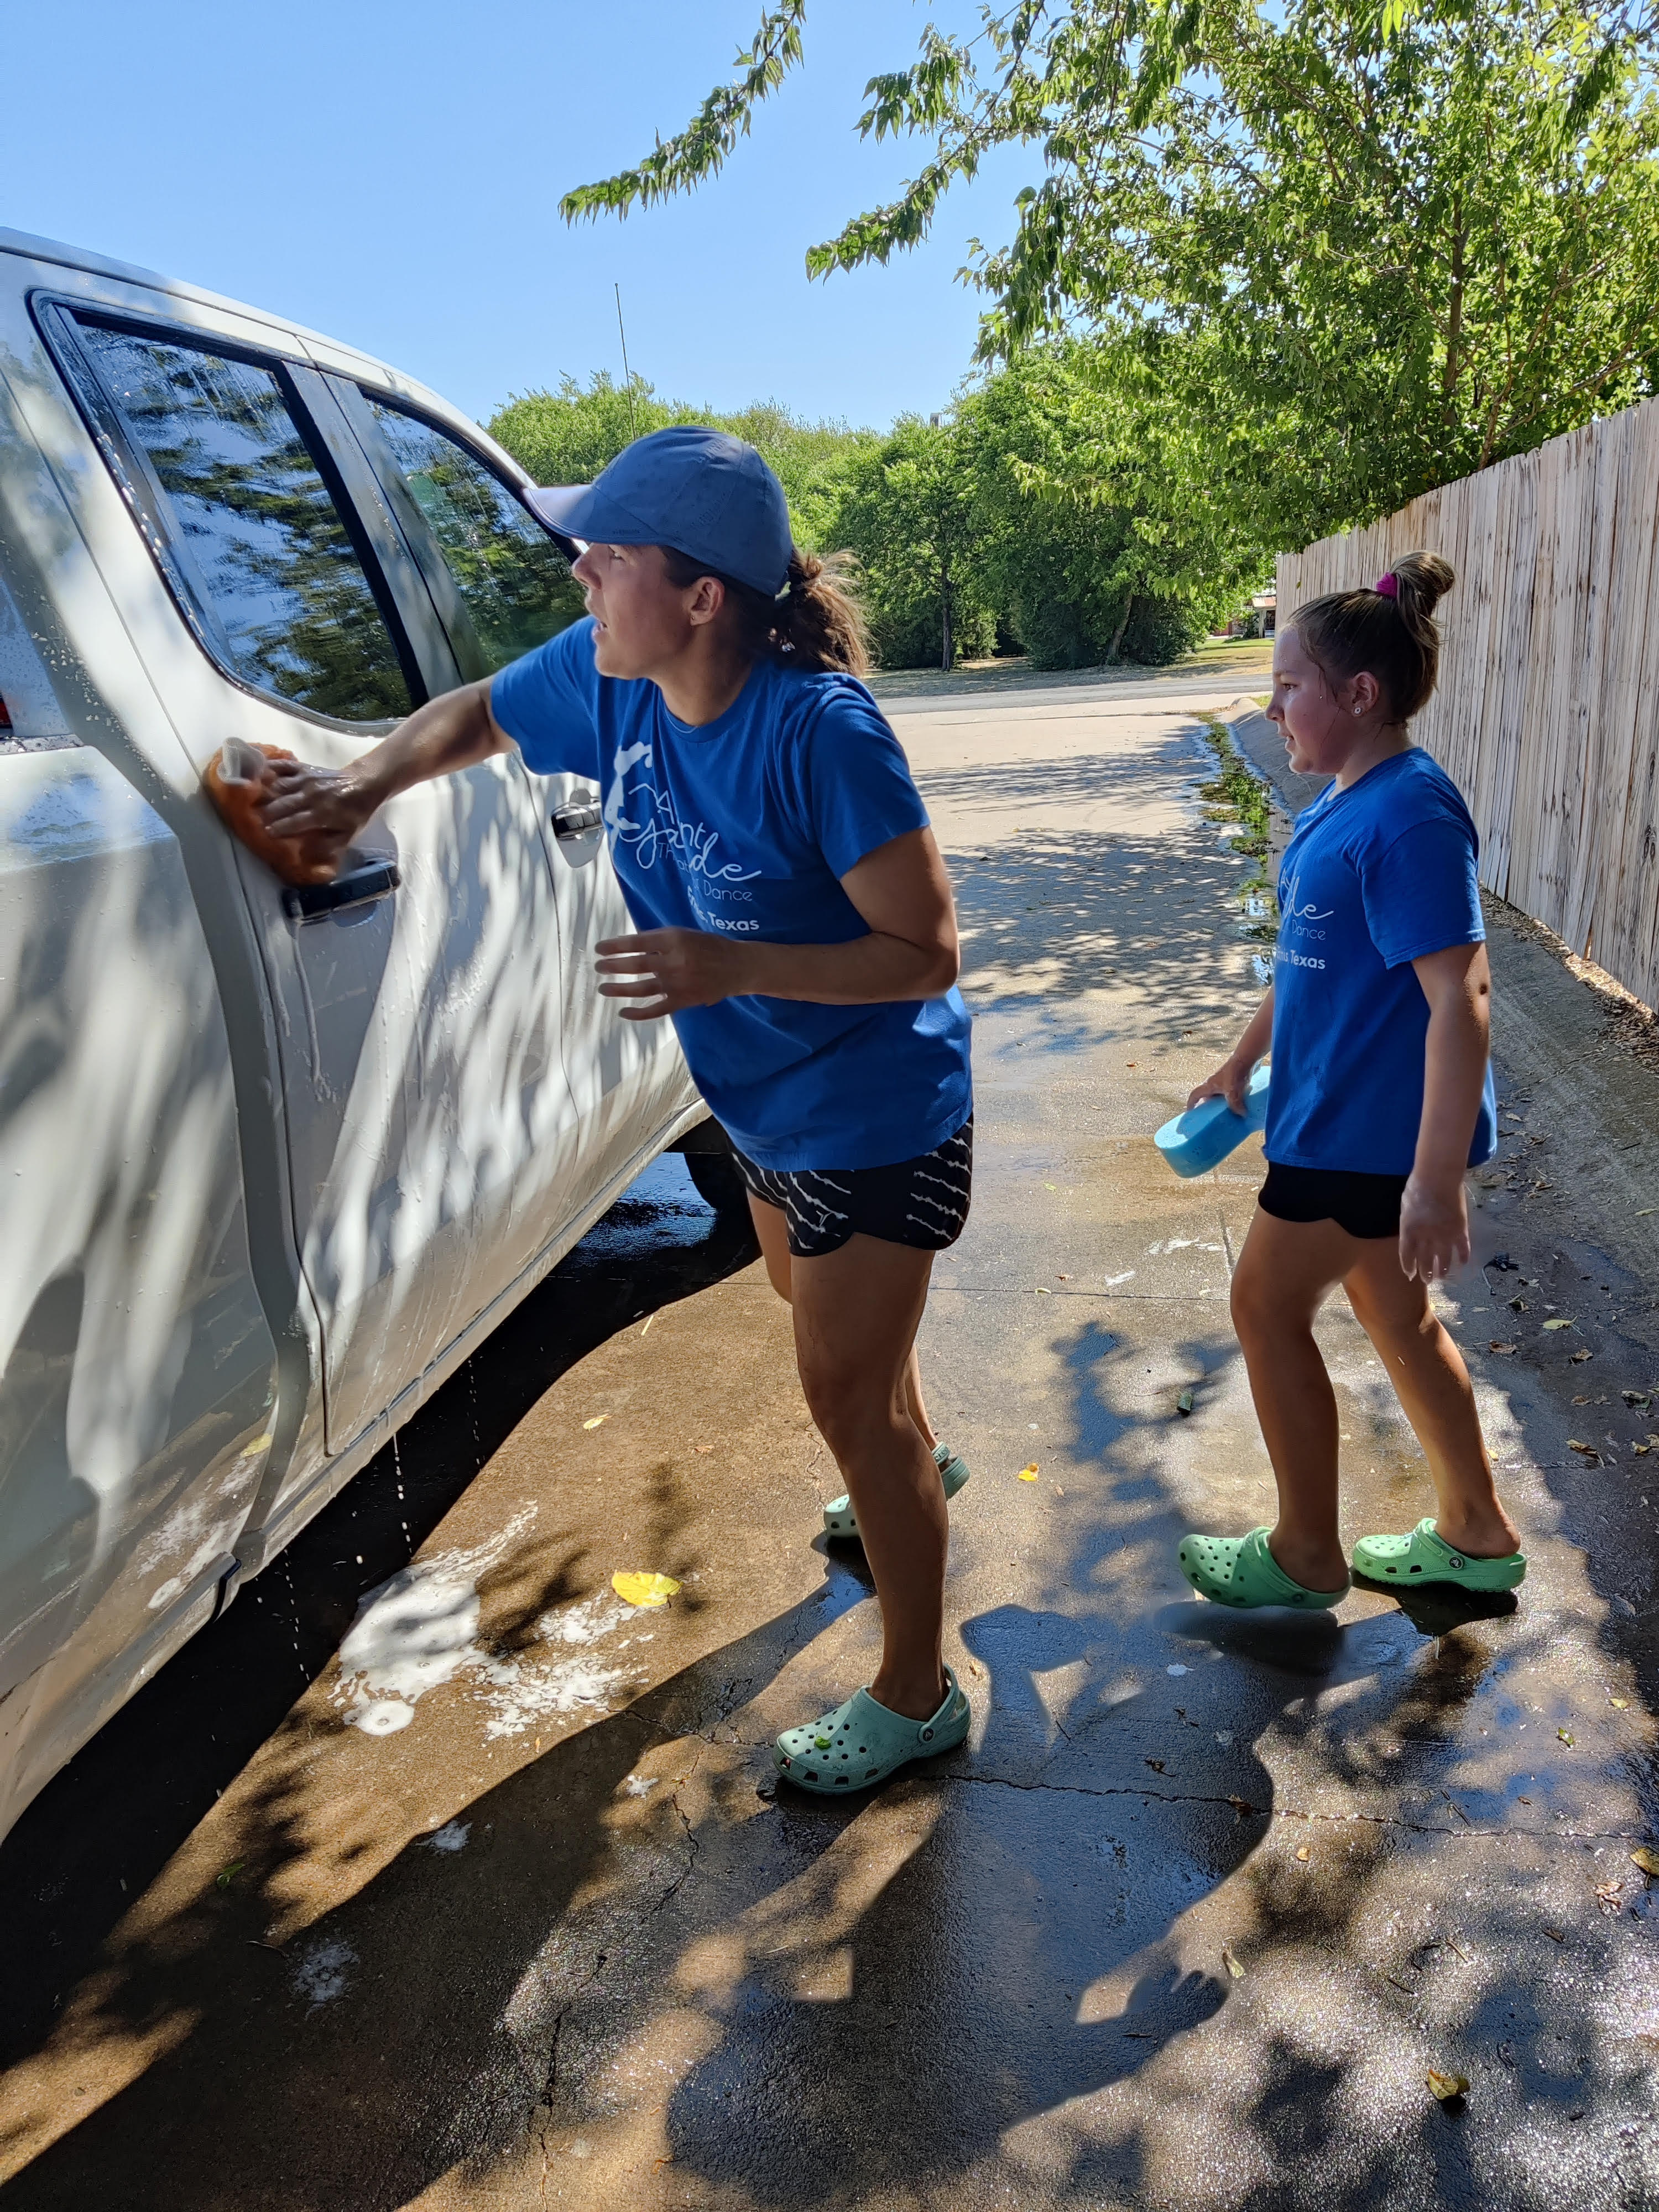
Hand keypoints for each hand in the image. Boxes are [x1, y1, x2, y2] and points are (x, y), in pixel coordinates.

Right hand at [257, 757, 380, 873]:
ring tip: (251, 800)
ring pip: (279, 785)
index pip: (295, 822)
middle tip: (254, 820)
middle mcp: (312, 795)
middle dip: (268, 813)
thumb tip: (308, 853)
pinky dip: (269, 768)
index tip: (266, 833)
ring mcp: (306, 779)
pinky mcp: (304, 768)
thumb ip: (329, 846)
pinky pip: (283, 766)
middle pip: (283, 804)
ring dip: (264, 793)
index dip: (279, 828)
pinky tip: (257, 773)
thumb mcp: (348, 835)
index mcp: (322, 813)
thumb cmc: (354, 813)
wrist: (365, 784)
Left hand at [595, 929, 748, 1020]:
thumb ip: (658, 939)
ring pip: (640, 988)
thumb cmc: (707, 946)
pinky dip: (637, 1013)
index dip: (614, 946)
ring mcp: (677, 983)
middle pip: (634, 965)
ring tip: (603, 988)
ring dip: (618, 989)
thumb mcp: (683, 934)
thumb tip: (628, 945)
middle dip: (612, 966)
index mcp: (673, 940)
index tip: (599, 948)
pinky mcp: (681, 1001)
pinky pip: (655, 1010)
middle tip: (598, 968)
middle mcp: (673, 961)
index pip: (635, 943)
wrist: (736, 967)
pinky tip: (623, 1012)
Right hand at [1188, 1058, 1250, 1113]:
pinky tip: (1238, 1104)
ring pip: (1217, 1095)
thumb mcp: (1232, 1091)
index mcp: (1208, 1086)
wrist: (1245, 1059)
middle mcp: (1213, 1084)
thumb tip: (1242, 1114)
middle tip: (1209, 1116)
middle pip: (1206, 1096)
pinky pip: (1227, 1093)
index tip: (1189, 1112)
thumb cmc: (1234, 1073)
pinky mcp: (1231, 1080)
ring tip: (1225, 1113)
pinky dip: (1229, 1099)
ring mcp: (1222, 1082)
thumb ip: (1234, 1105)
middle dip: (1206, 1106)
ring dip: (1219, 1103)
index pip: (1194, 1095)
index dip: (1190, 1103)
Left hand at [1398, 1170, 1469, 1281]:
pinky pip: (1462, 1249)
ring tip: (1442, 1277)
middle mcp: (1426, 1237)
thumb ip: (1408, 1223)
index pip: (1407, 1256)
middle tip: (1427, 1280)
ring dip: (1442, 1270)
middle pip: (1425, 1261)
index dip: (1408, 1267)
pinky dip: (1462, 1257)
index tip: (1410, 1274)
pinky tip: (1462, 1264)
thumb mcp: (1405, 1207)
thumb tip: (1411, 1234)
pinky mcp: (1460, 1230)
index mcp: (1409, 1231)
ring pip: (1443, 1259)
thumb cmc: (1417, 1187)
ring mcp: (1444, 1235)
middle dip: (1425, 1273)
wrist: (1438, 1177)